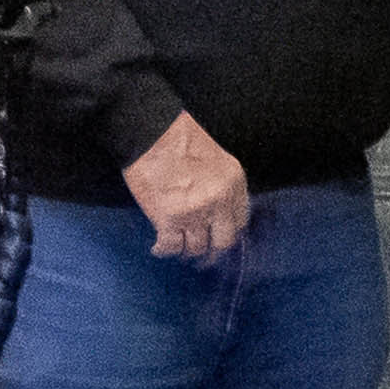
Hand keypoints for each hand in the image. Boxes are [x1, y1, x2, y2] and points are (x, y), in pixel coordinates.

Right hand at [123, 112, 250, 261]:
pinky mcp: (169, 219)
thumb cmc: (177, 137)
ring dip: (185, 251)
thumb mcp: (214, 158)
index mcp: (234, 183)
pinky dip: (164, 250)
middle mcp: (220, 201)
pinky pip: (171, 247)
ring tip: (177, 248)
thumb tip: (214, 213)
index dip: (227, 234)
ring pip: (196, 248)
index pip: (240, 222)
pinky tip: (159, 248)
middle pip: (223, 242)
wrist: (150, 130)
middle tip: (201, 258)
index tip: (218, 239)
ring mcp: (196, 212)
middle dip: (211, 253)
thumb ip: (219, 186)